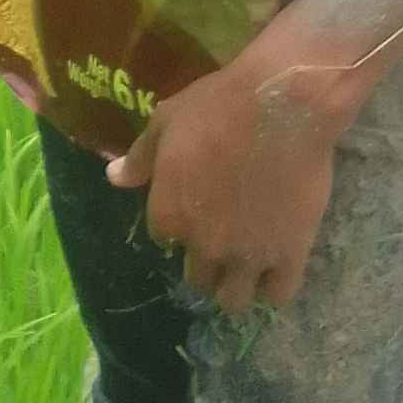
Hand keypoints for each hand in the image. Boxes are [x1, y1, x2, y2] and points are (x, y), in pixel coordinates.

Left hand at [105, 58, 350, 312]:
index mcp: (169, 214)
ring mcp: (247, 254)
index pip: (165, 239)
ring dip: (236, 284)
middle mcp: (203, 244)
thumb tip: (114, 178)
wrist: (282, 103)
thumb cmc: (218, 106)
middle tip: (224, 239)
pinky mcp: (289, 254)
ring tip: (249, 264)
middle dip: (207, 263)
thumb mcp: (167, 122)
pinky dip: (275, 285)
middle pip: (198, 278)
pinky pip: (278, 294)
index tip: (196, 208)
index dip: (180, 224)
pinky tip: (277, 266)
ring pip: (234, 299)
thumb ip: (140, 157)